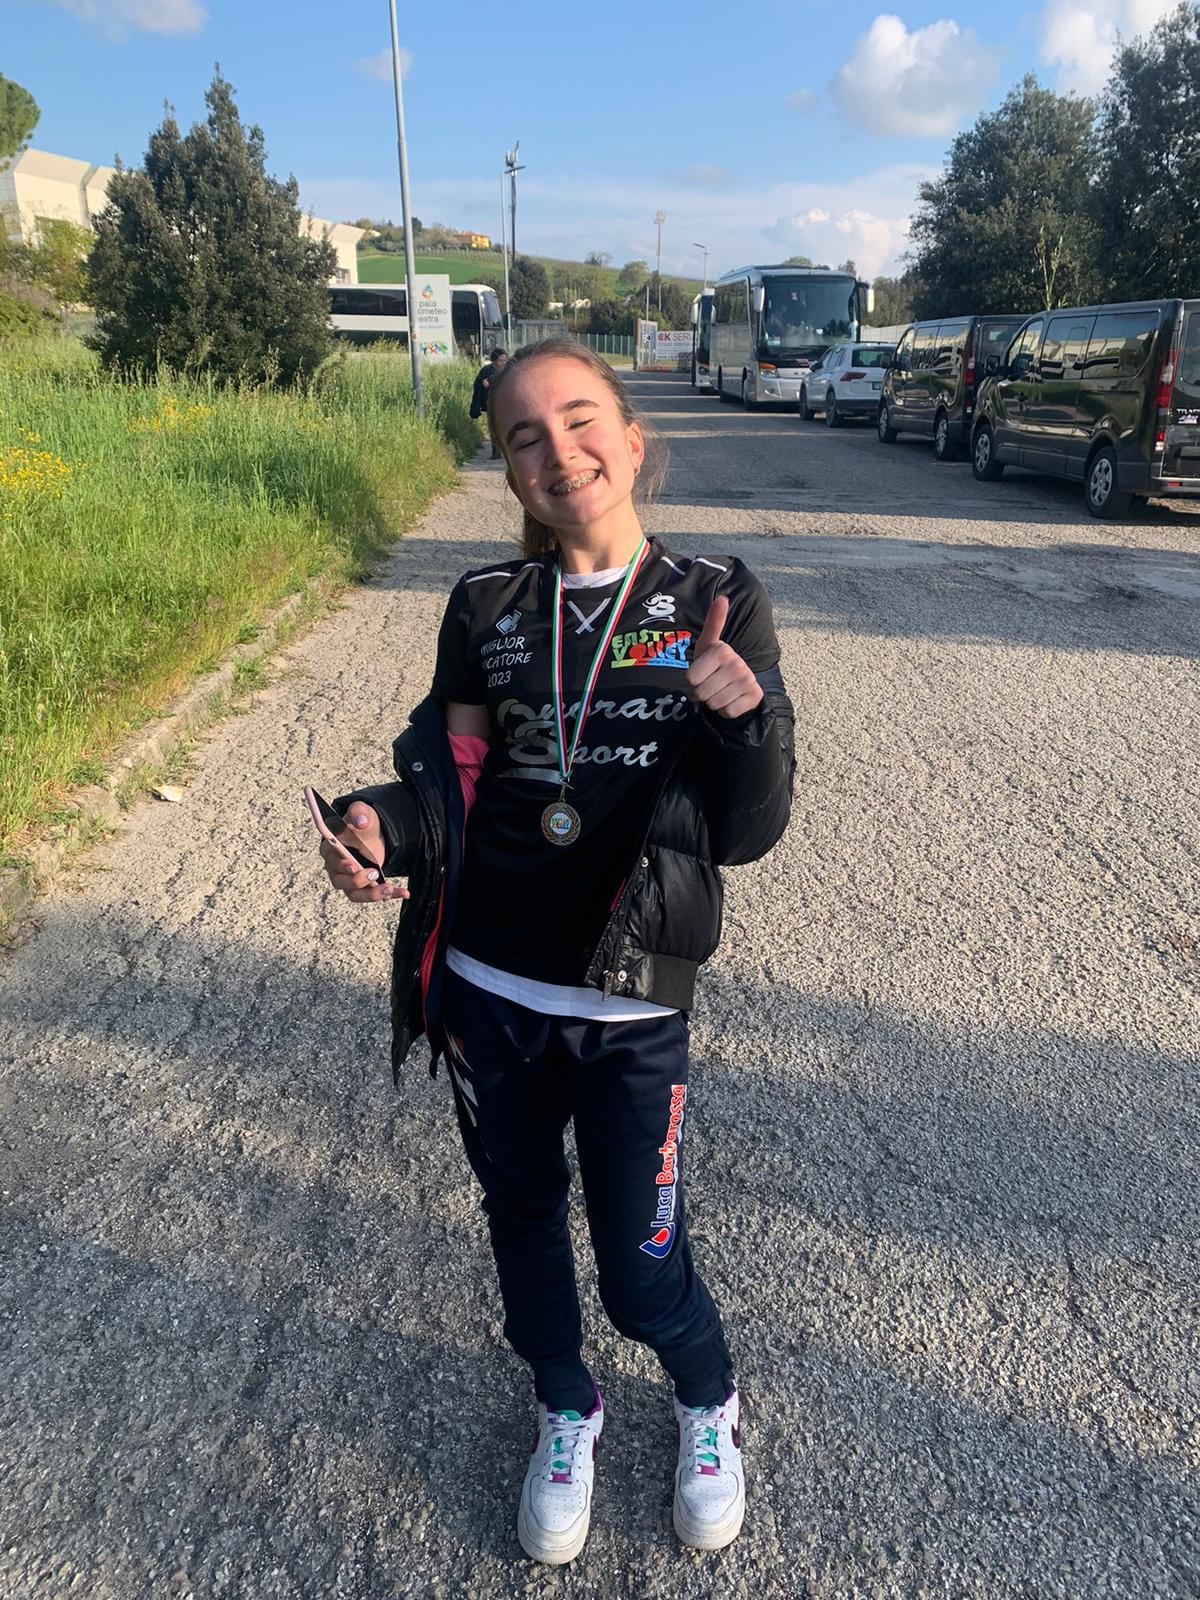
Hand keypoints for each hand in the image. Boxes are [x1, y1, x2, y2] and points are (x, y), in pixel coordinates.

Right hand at [319, 802, 409, 904]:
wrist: (374, 835)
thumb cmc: (362, 824)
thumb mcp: (362, 813)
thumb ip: (358, 812)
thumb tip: (361, 820)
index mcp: (330, 848)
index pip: (331, 859)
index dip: (340, 865)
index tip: (353, 865)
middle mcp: (335, 868)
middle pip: (340, 881)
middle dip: (356, 880)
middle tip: (373, 873)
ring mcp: (348, 880)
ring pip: (355, 894)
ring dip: (372, 894)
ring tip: (388, 889)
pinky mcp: (362, 887)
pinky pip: (371, 895)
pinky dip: (388, 895)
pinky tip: (403, 892)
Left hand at [686, 594, 763, 718]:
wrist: (740, 686)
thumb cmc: (716, 665)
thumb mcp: (709, 645)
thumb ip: (713, 623)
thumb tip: (722, 598)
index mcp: (722, 650)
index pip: (691, 678)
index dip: (694, 679)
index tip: (704, 672)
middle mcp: (737, 664)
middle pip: (701, 692)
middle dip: (704, 692)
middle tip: (713, 683)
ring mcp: (747, 681)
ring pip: (713, 703)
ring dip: (715, 701)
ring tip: (722, 690)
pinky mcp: (753, 697)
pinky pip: (726, 712)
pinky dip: (726, 710)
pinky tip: (732, 699)